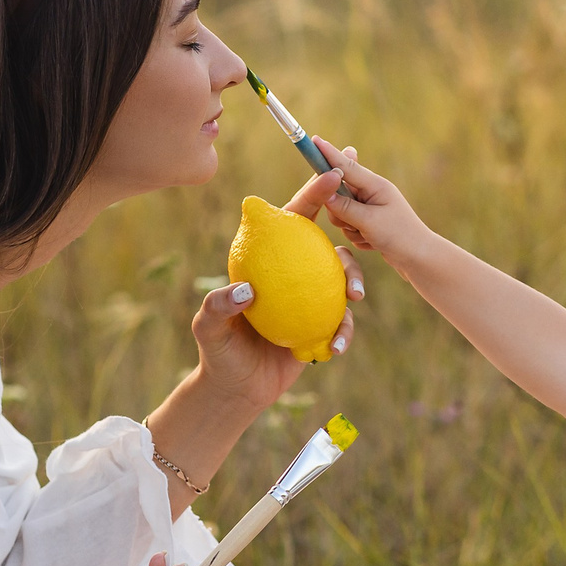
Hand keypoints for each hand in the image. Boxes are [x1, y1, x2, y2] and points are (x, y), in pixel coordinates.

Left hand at [187, 166, 363, 411]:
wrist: (237, 390)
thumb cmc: (218, 352)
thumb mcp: (208, 328)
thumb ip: (218, 306)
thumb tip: (245, 291)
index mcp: (268, 260)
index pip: (292, 219)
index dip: (313, 193)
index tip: (332, 175)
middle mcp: (293, 273)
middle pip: (328, 243)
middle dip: (351, 232)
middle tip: (358, 237)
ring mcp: (311, 298)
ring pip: (344, 278)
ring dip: (354, 282)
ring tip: (354, 298)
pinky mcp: (323, 325)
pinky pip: (342, 322)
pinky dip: (343, 332)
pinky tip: (336, 346)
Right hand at [315, 145, 432, 268]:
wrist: (419, 258)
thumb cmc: (399, 236)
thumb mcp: (369, 222)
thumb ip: (344, 207)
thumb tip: (324, 195)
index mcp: (375, 185)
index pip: (346, 166)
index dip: (328, 154)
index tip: (314, 139)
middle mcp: (372, 193)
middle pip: (338, 194)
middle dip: (341, 212)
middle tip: (357, 224)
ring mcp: (370, 207)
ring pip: (341, 213)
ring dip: (351, 228)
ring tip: (369, 236)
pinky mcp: (368, 221)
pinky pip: (349, 226)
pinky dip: (357, 236)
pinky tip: (373, 242)